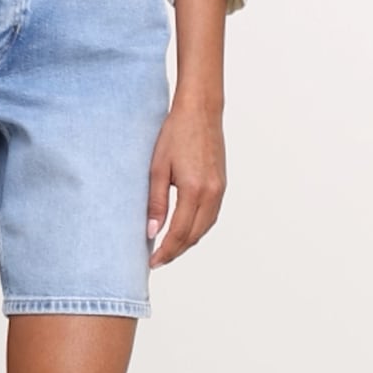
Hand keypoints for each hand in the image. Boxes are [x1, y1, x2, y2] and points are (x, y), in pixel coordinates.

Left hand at [146, 99, 225, 265]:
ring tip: (167, 248)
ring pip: (204, 228)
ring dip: (187, 241)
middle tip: (157, 259)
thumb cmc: (176, 133)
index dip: (165, 251)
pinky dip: (197, 228)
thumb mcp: (157, 168)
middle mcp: (212, 193)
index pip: (179, 233)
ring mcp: (219, 189)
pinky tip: (183, 228)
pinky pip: (210, 216)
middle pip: (194, 235)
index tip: (151, 262)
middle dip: (175, 251)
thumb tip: (151, 232)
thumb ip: (155, 202)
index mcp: (195, 190)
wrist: (201, 110)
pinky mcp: (221, 184)